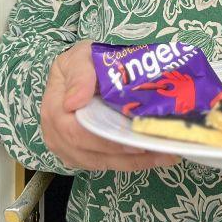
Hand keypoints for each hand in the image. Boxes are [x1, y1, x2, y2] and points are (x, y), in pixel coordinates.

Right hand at [38, 40, 179, 171]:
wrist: (81, 69)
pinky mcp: (80, 154)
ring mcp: (68, 147)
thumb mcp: (80, 58)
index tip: (135, 143)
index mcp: (55, 110)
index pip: (76, 134)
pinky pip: (104, 164)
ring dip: (134, 163)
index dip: (106, 142)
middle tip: (162, 153)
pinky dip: (129, 163)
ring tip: (166, 157)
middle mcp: (56, 134)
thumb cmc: (83, 63)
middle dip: (128, 157)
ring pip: (101, 163)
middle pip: (92, 154)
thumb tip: (73, 102)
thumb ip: (80, 75)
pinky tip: (153, 157)